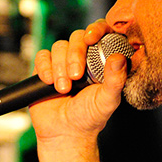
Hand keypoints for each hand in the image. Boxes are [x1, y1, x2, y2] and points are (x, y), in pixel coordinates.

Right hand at [29, 20, 127, 142]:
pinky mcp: (45, 69)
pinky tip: (49, 83)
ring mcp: (63, 63)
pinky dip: (45, 68)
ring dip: (60, 67)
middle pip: (78, 37)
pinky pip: (42, 56)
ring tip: (63, 88)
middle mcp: (83, 58)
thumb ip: (115, 80)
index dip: (97, 29)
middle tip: (76, 76)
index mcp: (102, 62)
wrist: (64, 133)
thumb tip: (119, 58)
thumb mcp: (107, 101)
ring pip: (59, 46)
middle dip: (75, 54)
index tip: (92, 38)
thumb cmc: (89, 118)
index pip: (102, 34)